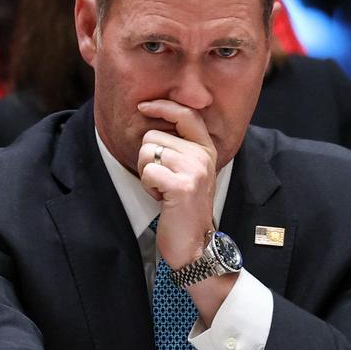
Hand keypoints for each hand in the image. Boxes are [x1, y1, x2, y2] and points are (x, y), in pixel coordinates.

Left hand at [136, 100, 216, 268]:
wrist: (194, 244)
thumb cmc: (184, 208)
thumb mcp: (189, 172)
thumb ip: (180, 148)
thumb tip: (154, 122)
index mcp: (207, 149)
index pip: (186, 114)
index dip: (162, 106)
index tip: (143, 106)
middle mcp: (203, 156)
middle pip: (154, 136)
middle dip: (148, 158)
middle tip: (163, 180)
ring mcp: (194, 170)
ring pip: (147, 152)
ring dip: (146, 173)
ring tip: (163, 190)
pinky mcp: (182, 186)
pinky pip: (148, 171)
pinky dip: (147, 185)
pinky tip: (161, 198)